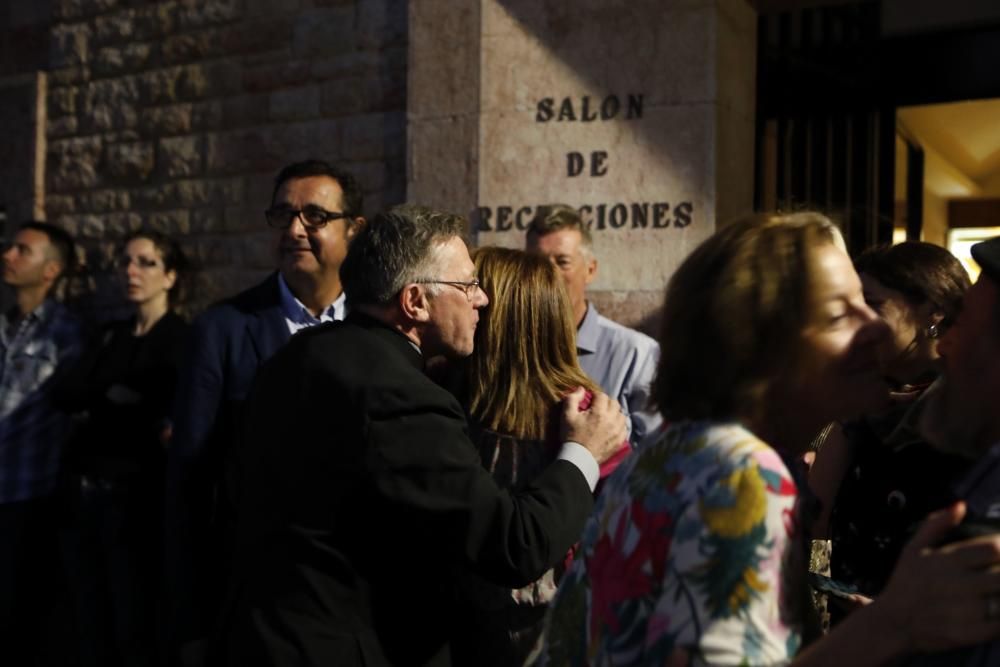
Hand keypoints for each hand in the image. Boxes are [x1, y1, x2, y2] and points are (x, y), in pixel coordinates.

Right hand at [560, 388, 626, 464]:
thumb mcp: (567, 415)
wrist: (579, 458)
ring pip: (621, 414)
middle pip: (614, 403)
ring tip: (606, 416)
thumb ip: (573, 399)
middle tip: (598, 407)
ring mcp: (617, 431)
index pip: (602, 395)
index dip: (595, 395)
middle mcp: (612, 419)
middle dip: (606, 402)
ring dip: (614, 412)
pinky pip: (624, 428)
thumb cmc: (571, 436)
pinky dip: (619, 424)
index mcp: (599, 412)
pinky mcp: (620, 441)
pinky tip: (612, 426)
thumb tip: (581, 389)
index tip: (591, 399)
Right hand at [876, 502, 999, 652]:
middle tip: (996, 571)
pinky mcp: (971, 633)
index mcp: (946, 561)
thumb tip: (961, 505)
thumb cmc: (905, 582)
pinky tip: (993, 609)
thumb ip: (936, 524)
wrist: (893, 623)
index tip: (999, 551)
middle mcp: (958, 584)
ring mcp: (966, 611)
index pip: (993, 549)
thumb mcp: (913, 548)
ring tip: (992, 589)